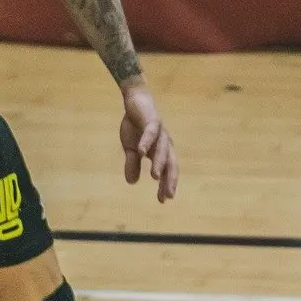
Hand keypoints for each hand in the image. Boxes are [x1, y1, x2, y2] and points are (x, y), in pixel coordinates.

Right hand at [118, 82, 177, 201]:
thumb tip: (132, 183)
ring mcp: (160, 132)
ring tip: (155, 177)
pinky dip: (147, 142)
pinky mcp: (152, 121)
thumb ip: (133, 164)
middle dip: (170, 179)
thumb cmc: (135, 125)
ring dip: (159, 163)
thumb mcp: (130, 147)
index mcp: (161, 151)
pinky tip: (142, 152)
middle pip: (171, 164)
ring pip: (163, 150)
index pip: (166, 171)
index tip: (163, 200)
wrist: (134, 101)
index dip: (165, 185)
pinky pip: (151, 133)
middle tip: (168, 195)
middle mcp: (165, 143)